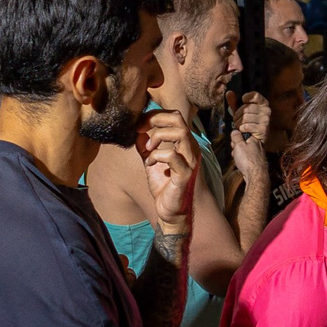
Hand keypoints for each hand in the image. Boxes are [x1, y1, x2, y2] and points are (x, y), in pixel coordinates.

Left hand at [137, 108, 194, 232]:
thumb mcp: (151, 161)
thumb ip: (145, 146)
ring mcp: (190, 160)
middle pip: (178, 119)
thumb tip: (136, 131)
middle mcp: (190, 149)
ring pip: (180, 132)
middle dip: (156, 119)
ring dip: (158, 136)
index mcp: (183, 144)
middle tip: (141, 128)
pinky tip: (150, 164)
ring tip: (148, 147)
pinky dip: (156, 156)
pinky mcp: (185, 174)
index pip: (173, 117)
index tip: (138, 124)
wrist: (171, 211)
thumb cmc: (164, 186)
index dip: (154, 115)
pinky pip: (172, 156)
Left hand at [230, 91, 270, 170]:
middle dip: (237, 116)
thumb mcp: (238, 118)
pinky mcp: (263, 130)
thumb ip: (235, 105)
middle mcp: (266, 113)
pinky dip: (242, 131)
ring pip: (245, 115)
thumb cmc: (245, 138)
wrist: (252, 159)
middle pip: (246, 107)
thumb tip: (229, 93)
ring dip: (238, 124)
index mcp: (262, 108)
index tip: (242, 101)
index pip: (257, 96)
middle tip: (238, 124)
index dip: (248, 97)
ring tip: (241, 131)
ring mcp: (266, 121)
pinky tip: (246, 135)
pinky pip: (246, 125)